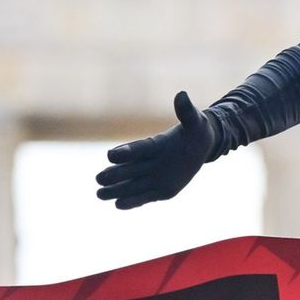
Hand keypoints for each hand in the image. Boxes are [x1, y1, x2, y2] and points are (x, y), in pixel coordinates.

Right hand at [95, 91, 215, 208]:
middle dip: (115, 174)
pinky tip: (118, 205)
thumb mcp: (196, 123)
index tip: (111, 155)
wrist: (200, 149)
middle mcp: (149, 162)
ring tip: (100, 194)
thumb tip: (182, 95)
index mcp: (155, 144)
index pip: (138, 149)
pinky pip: (144, 197)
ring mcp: (153, 177)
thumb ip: (186, 112)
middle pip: (128, 169)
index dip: (126, 152)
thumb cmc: (196, 132)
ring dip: (116, 190)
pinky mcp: (160, 191)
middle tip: (100, 178)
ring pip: (131, 185)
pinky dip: (132, 201)